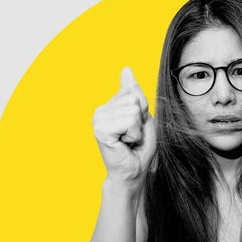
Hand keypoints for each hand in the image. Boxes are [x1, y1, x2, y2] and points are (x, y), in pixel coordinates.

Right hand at [93, 67, 155, 184]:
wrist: (133, 171)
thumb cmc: (139, 148)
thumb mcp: (143, 116)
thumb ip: (135, 94)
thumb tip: (126, 69)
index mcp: (110, 105)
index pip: (133, 90)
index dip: (143, 110)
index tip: (135, 126)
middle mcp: (101, 110)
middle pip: (134, 99)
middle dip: (140, 120)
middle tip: (132, 136)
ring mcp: (98, 118)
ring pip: (133, 110)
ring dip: (137, 129)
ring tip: (128, 141)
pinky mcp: (100, 128)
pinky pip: (129, 121)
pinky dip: (133, 134)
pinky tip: (124, 143)